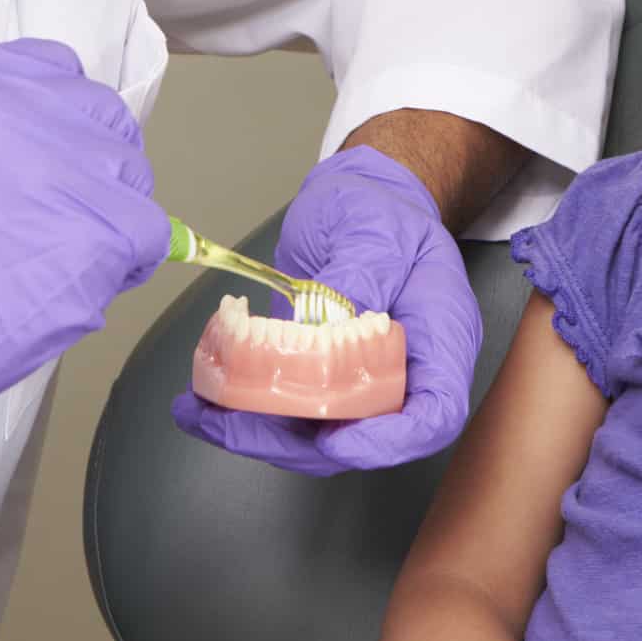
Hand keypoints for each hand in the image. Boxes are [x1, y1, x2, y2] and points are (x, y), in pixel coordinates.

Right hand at [0, 39, 169, 499]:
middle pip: (103, 119)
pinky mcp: (101, 228)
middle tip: (62, 216)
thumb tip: (32, 137)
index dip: (64, 121)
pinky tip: (81, 283)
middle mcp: (24, 109)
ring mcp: (67, 166)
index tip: (55, 157)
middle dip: (92, 167)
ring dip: (108, 215)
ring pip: (130, 176)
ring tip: (59, 258)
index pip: (58, 72)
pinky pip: (148, 232)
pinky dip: (127, 261)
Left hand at [171, 146, 480, 474]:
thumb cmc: (381, 209)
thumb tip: (325, 327)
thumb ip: (357, 278)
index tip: (333, 440)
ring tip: (201, 413)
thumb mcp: (374, 230)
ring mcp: (363, 377)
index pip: (434, 413)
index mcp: (440, 336)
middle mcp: (407, 370)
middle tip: (231, 424)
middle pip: (366, 434)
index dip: (388, 440)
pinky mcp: (324, 377)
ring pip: (320, 432)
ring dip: (259, 432)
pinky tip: (203, 402)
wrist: (360, 199)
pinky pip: (294, 408)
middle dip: (295, 441)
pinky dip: (249, 411)